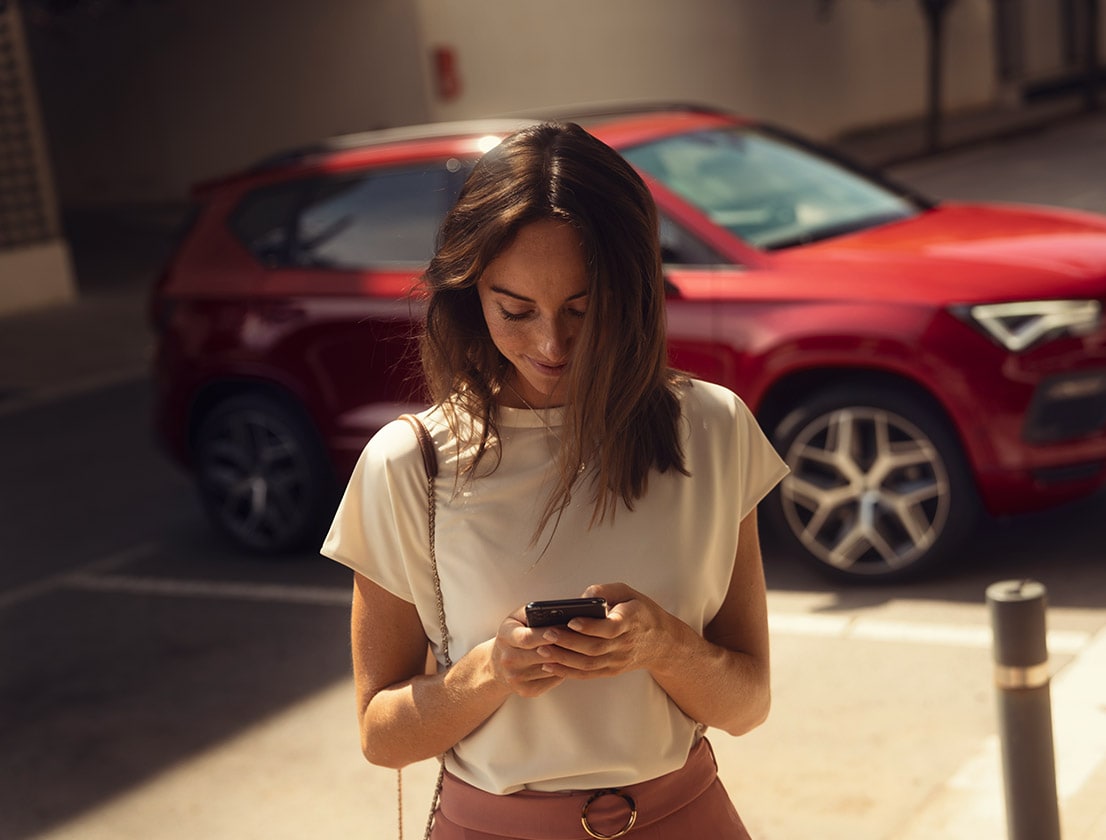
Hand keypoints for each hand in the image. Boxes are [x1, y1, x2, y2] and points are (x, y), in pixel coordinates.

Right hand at [488, 608, 567, 697]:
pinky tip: (564, 661)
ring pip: (552, 667)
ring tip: (575, 648)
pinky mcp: (526, 691)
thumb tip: (561, 613)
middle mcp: (508, 659)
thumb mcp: (517, 618)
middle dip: (562, 646)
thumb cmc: (514, 635)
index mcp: (505, 636)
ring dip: (566, 658)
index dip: (546, 634)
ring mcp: (516, 678)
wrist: (498, 664)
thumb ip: (534, 612)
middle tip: (579, 637)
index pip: (527, 637)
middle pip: (543, 654)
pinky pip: (553, 680)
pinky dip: (562, 670)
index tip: (563, 628)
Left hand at [534, 583, 682, 679]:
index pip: (610, 628)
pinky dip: (567, 672)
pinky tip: (549, 665)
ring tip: (542, 649)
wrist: (662, 642)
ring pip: (588, 664)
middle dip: (568, 642)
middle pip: (594, 647)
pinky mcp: (611, 670)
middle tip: (547, 633)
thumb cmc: (641, 612)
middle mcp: (625, 644)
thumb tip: (583, 597)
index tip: (571, 620)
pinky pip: (588, 674)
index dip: (590, 626)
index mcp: (631, 621)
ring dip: (564, 658)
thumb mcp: (628, 593)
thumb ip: (606, 591)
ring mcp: (618, 660)